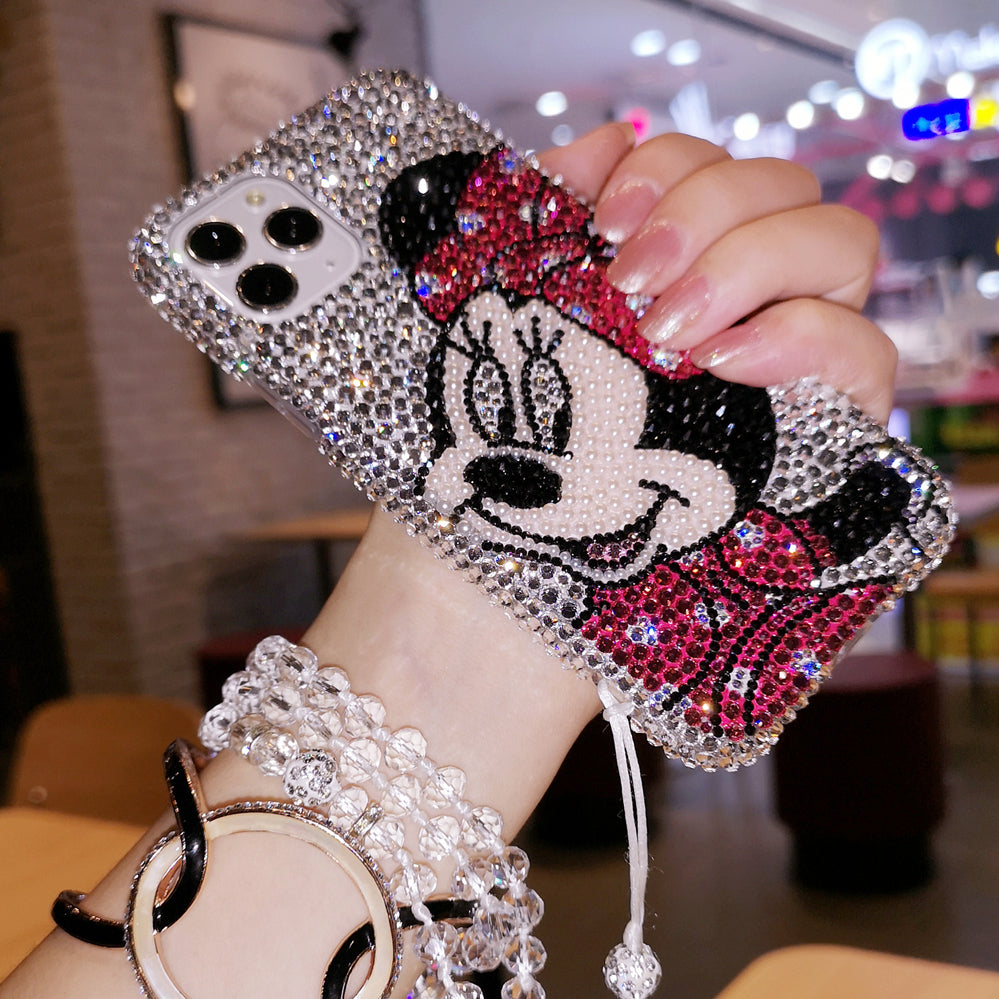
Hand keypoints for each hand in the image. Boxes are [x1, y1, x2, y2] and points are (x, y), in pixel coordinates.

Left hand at [538, 124, 896, 423]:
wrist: (556, 518)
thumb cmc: (549, 412)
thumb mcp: (538, 300)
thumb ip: (563, 209)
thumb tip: (609, 139)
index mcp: (699, 252)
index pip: (719, 163)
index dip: (667, 170)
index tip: (606, 225)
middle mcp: (763, 286)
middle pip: (786, 186)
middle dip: (703, 216)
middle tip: (631, 284)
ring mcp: (808, 344)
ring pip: (843, 244)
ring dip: (749, 266)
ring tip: (668, 331)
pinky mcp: (836, 413)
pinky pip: (867, 351)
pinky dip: (801, 339)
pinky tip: (721, 361)